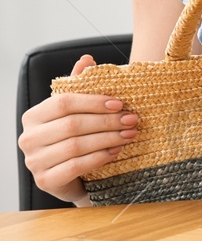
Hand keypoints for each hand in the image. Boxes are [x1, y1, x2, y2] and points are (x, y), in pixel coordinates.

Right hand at [17, 55, 136, 204]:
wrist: (72, 178)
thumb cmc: (75, 139)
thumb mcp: (77, 113)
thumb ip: (79, 87)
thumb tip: (87, 60)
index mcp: (34, 116)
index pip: (64, 103)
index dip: (94, 102)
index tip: (120, 104)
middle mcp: (29, 138)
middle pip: (72, 124)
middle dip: (107, 121)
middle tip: (132, 120)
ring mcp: (34, 161)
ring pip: (76, 145)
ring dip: (108, 139)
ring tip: (129, 135)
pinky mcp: (45, 180)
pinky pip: (76, 166)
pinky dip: (99, 157)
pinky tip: (116, 151)